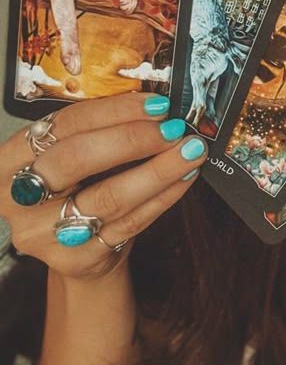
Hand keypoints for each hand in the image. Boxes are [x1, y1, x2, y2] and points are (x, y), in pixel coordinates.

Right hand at [0, 92, 208, 281]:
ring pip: (109, 197)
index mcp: (11, 160)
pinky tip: (183, 179)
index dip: (114, 112)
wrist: (75, 250)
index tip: (155, 104)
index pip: (64, 125)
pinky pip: (130, 224)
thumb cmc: (75, 188)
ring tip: (190, 152)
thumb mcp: (71, 155)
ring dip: (158, 170)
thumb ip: (100, 131)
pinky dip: (163, 197)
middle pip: (76, 161)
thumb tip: (153, 107)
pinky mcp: (77, 259)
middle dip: (132, 140)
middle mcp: (19, 198)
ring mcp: (44, 234)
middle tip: (172, 129)